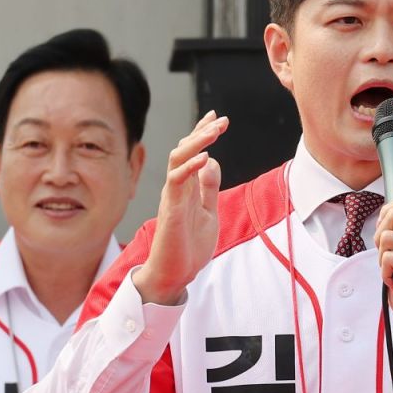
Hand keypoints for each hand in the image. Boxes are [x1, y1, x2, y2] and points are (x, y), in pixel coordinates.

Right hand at [133, 110, 227, 304]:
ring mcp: (172, 197)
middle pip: (184, 151)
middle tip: (220, 119)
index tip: (218, 118)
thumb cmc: (188, 245)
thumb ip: (208, 188)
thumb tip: (212, 161)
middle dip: (201, 132)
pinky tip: (204, 158)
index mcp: (186, 187)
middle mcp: (177, 188)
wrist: (176, 274)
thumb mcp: (208, 211)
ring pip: (178, 160)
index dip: (202, 134)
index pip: (192, 153)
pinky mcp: (171, 210)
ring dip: (196, 143)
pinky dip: (190, 168)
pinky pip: (176, 183)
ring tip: (214, 131)